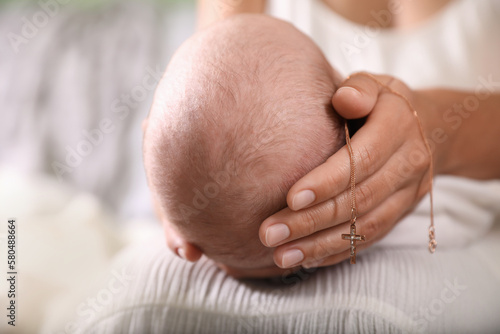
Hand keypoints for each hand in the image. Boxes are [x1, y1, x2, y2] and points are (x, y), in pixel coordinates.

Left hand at [259, 72, 434, 268]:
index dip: (326, 182)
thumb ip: (359, 89)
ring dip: (320, 244)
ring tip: (280, 255)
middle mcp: (408, 164)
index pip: (361, 161)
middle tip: (269, 233)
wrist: (430, 128)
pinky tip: (305, 258)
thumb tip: (343, 98)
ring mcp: (407, 194)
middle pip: (358, 200)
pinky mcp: (401, 213)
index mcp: (398, 128)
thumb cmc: (383, 103)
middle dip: (311, 220)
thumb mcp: (374, 84)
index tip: (289, 198)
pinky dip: (337, 250)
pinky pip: (370, 238)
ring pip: (364, 227)